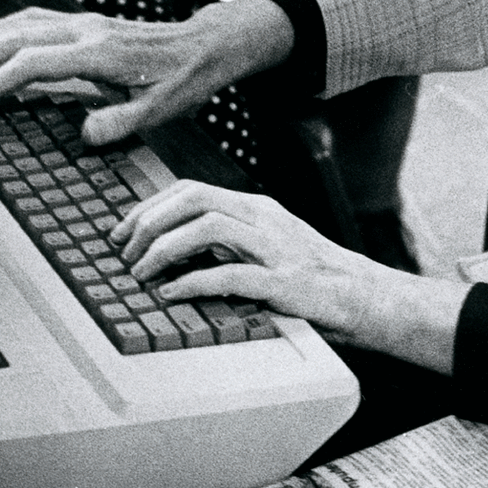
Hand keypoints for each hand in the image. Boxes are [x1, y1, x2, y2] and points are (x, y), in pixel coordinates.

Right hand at [0, 0, 296, 143]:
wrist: (205, 45)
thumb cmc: (184, 80)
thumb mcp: (161, 110)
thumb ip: (122, 122)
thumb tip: (84, 134)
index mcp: (100, 53)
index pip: (33, 64)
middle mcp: (86, 31)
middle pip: (15, 38)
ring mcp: (83, 22)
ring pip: (20, 24)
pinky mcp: (83, 22)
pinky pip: (33, 21)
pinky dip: (3, 33)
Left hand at [112, 178, 464, 369]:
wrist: (366, 297)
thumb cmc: (313, 278)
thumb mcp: (268, 247)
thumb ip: (230, 243)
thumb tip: (175, 251)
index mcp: (256, 208)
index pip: (190, 190)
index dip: (149, 208)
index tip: (121, 232)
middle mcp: (263, 219)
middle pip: (192, 200)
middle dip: (148, 224)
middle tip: (124, 254)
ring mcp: (275, 248)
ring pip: (206, 227)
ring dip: (164, 249)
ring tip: (142, 275)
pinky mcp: (285, 282)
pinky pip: (230, 275)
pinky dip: (193, 282)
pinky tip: (171, 294)